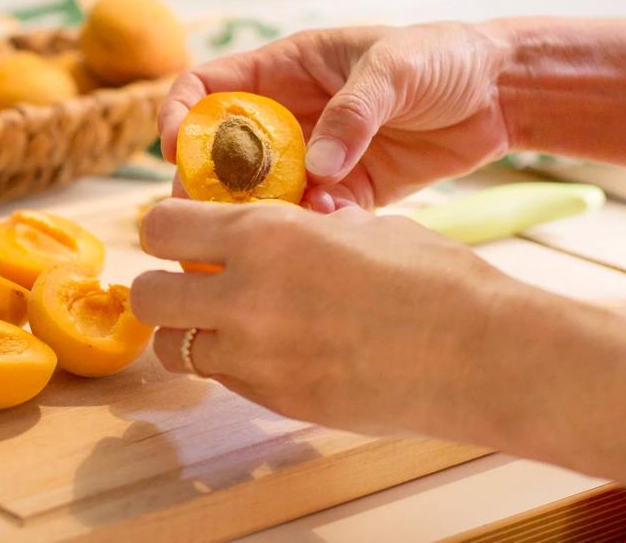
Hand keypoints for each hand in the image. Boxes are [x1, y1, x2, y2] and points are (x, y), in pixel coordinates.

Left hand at [131, 199, 519, 434]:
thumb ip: (308, 230)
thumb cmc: (435, 278)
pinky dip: (233, 365)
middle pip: (145, 294)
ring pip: (172, 349)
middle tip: (191, 286)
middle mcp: (245, 294)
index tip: (181, 234)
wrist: (480, 353)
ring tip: (231, 325)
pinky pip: (224, 380)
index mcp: (266, 234)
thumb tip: (294, 225)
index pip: (161, 226)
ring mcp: (256, 356)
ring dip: (190, 334)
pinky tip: (277, 352)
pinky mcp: (276, 400)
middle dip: (159, 288)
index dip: (164, 229)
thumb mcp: (363, 228)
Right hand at [159, 23, 511, 210]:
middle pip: (226, 152)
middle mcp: (294, 115)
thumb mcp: (393, 69)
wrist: (500, 94)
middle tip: (203, 214)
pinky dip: (312, 227)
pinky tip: (326, 230)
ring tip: (264, 234)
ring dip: (259, 214)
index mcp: (288, 69)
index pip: (211, 86)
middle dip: (209, 183)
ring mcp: (320, 156)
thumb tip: (315, 167)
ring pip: (266, 192)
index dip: (182, 114)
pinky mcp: (350, 191)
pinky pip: (315, 214)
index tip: (173, 149)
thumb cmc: (443, 56)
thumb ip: (352, 113)